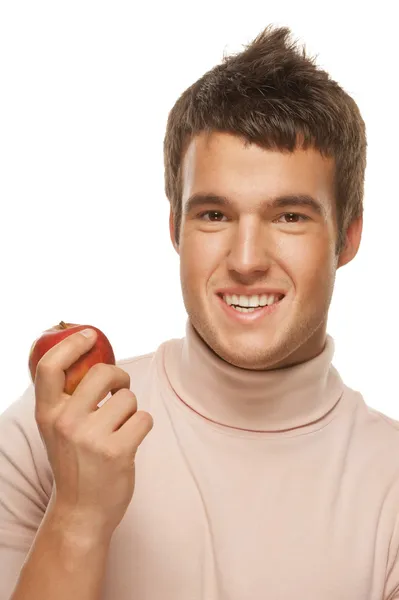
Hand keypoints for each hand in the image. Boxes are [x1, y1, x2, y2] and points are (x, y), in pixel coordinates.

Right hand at [34, 328, 152, 540]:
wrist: (81, 512)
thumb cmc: (74, 462)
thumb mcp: (58, 428)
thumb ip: (68, 398)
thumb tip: (91, 356)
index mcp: (48, 413)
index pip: (49, 367)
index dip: (71, 344)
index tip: (89, 335)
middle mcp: (65, 422)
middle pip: (103, 372)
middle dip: (120, 377)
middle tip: (120, 389)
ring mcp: (91, 438)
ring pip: (129, 397)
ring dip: (131, 410)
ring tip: (119, 430)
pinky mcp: (118, 452)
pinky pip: (144, 418)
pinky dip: (142, 426)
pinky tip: (129, 442)